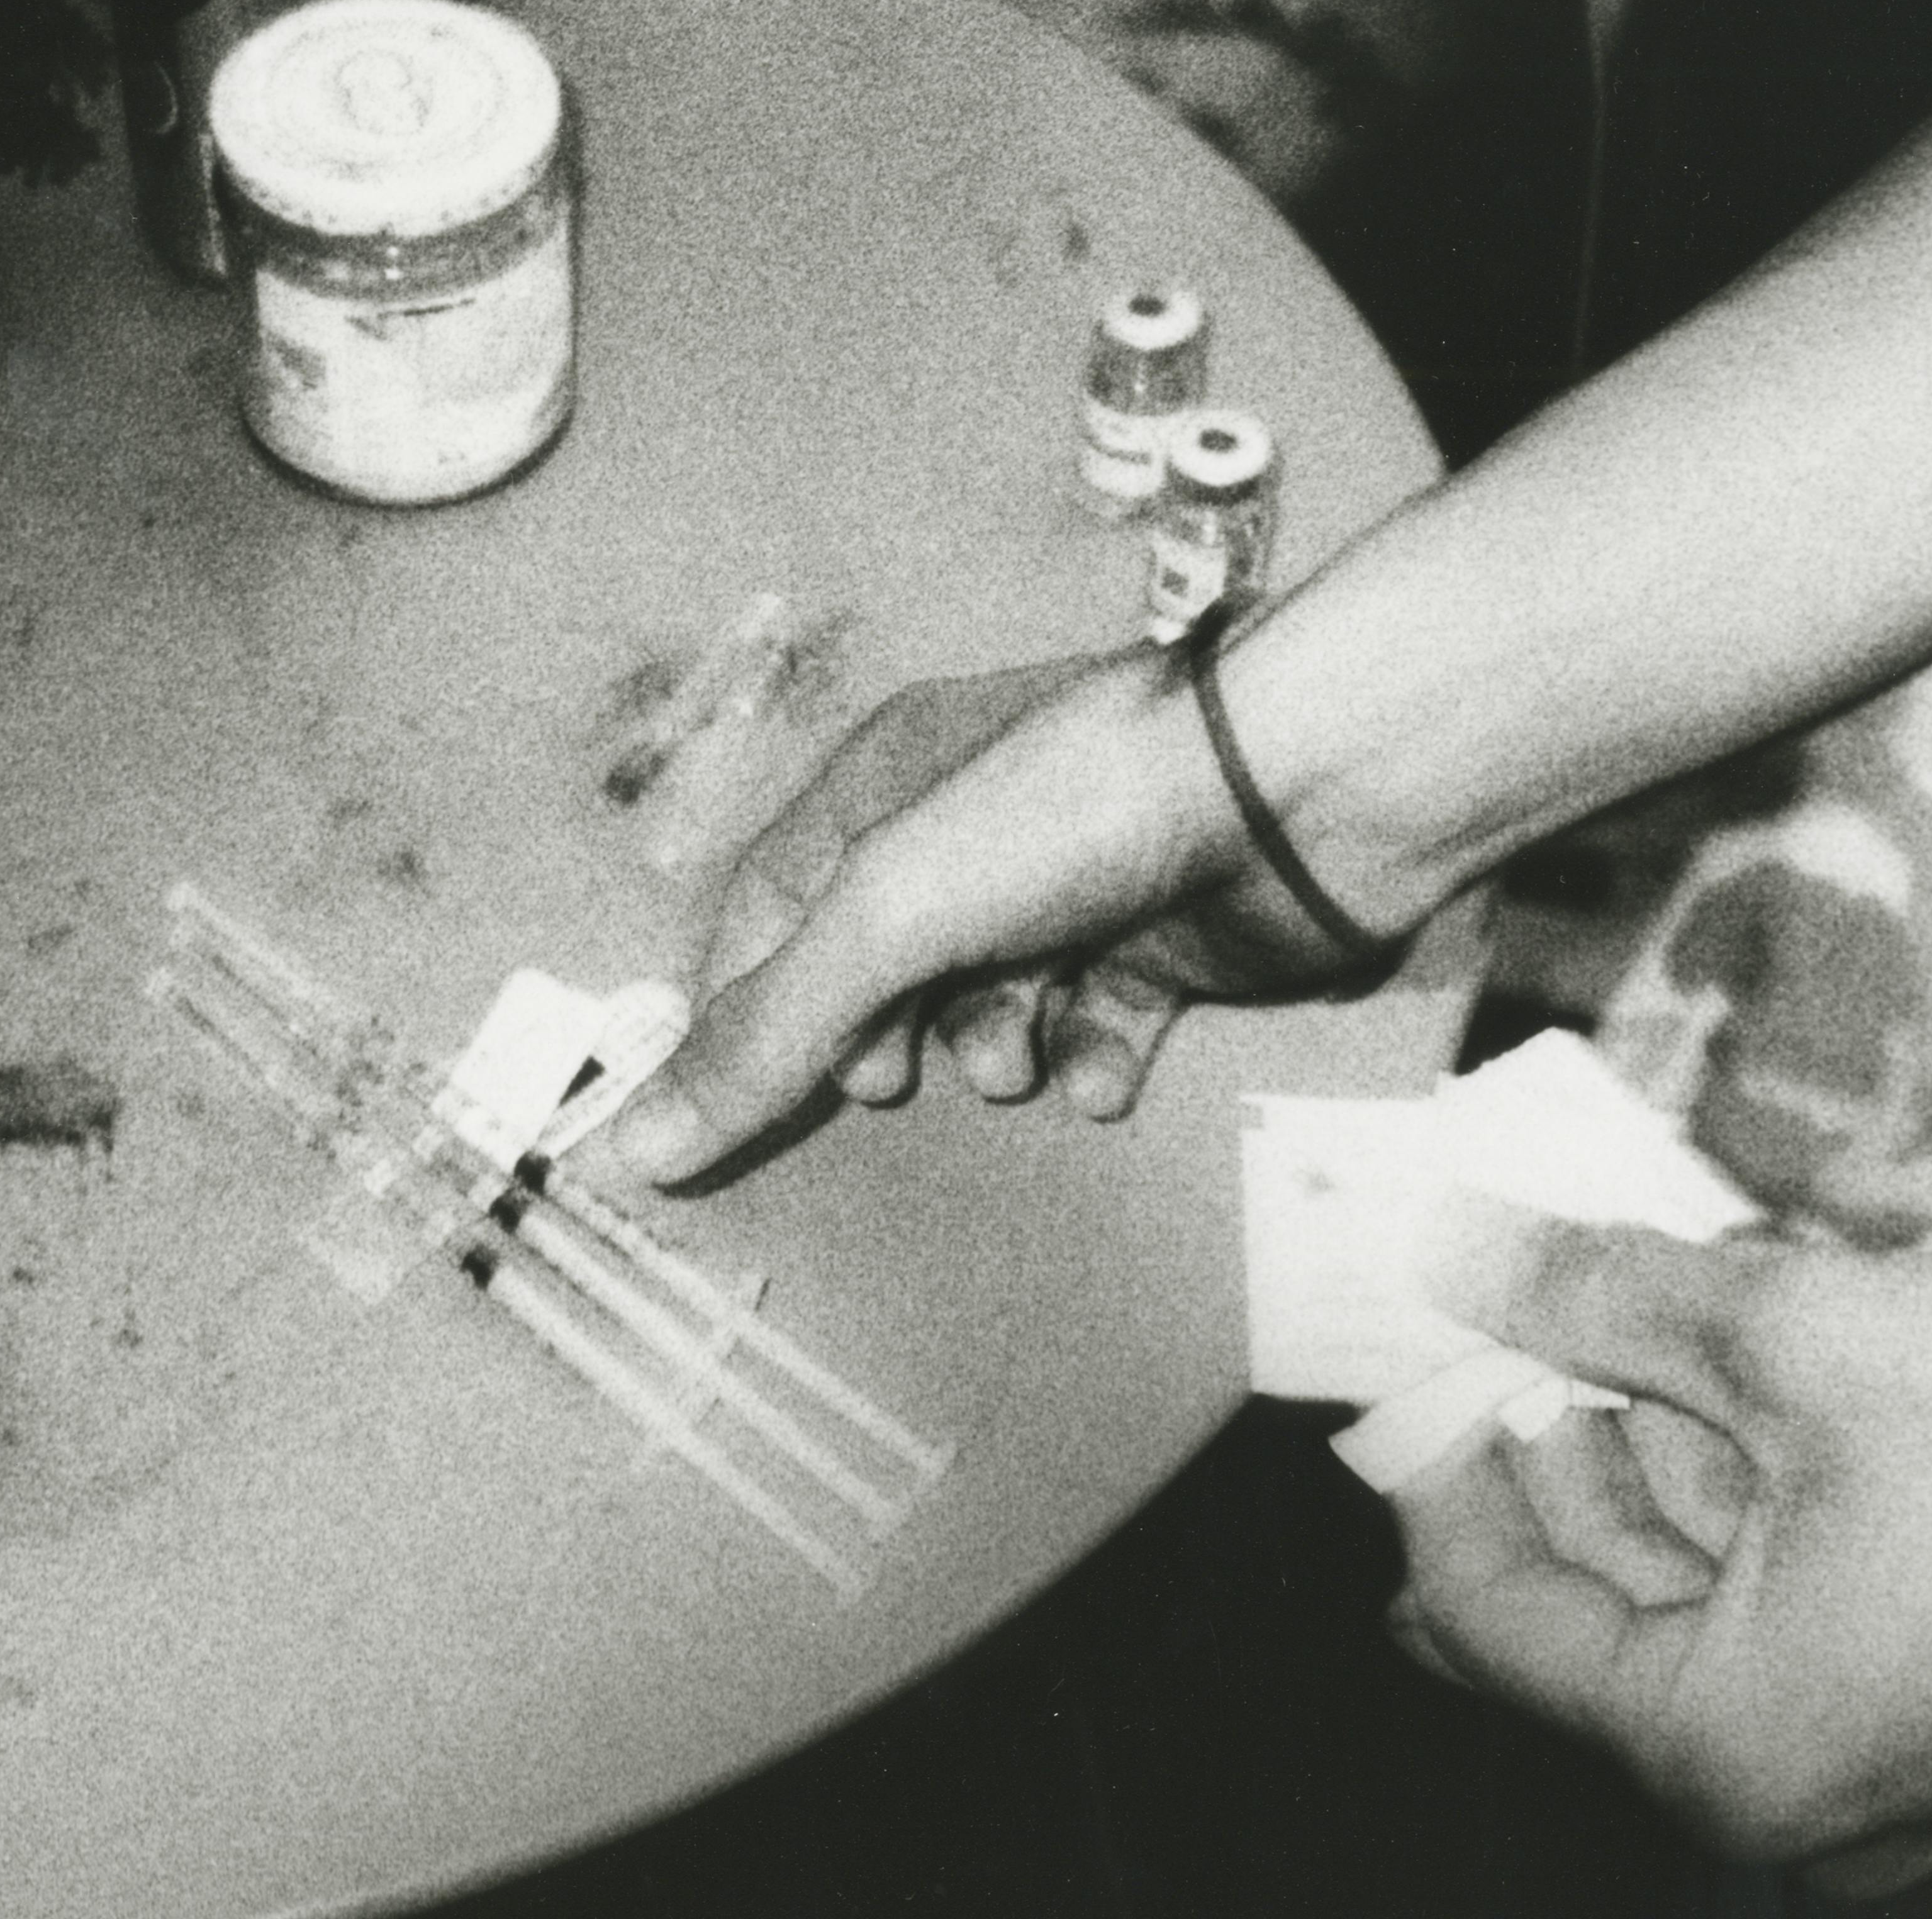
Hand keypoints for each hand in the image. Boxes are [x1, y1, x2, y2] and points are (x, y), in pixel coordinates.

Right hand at [595, 642, 1370, 1183]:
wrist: (1297, 791)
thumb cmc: (1070, 816)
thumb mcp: (888, 914)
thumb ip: (769, 1033)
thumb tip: (634, 1146)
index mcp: (885, 785)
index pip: (766, 910)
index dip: (739, 1010)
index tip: (730, 1107)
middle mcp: (971, 830)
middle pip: (874, 969)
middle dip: (876, 1040)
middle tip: (897, 1080)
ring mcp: (1072, 886)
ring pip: (986, 1004)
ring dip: (989, 1050)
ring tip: (1016, 1055)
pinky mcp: (1165, 940)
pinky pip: (1097, 1024)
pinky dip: (1090, 1059)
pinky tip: (1103, 1069)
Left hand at [1385, 1225, 1931, 1864]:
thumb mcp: (1803, 1332)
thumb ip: (1604, 1298)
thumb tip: (1455, 1248)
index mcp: (1729, 1758)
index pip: (1492, 1622)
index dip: (1438, 1470)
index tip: (1422, 1345)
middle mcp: (1801, 1816)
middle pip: (1597, 1626)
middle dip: (1556, 1453)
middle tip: (1524, 1299)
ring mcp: (1900, 1789)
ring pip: (1706, 1616)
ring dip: (1664, 1459)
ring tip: (1648, 1297)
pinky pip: (1806, 1625)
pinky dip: (1765, 1502)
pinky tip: (1756, 1361)